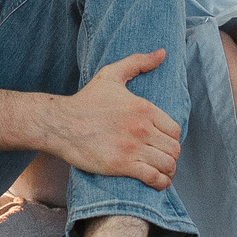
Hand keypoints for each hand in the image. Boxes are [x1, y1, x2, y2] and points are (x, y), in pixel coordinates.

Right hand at [38, 51, 180, 189]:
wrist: (61, 123)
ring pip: (167, 164)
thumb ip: (138, 62)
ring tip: (163, 173)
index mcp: (144, 108)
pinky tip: (158, 183)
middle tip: (163, 159)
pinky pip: (153, 178)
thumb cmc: (86, 100)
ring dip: (168, 171)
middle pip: (174, 149)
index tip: (164, 143)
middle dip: (171, 156)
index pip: (174, 130)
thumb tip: (162, 53)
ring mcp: (133, 148)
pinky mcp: (122, 166)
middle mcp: (142, 128)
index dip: (172, 139)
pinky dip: (160, 183)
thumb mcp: (111, 75)